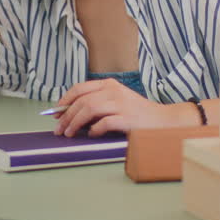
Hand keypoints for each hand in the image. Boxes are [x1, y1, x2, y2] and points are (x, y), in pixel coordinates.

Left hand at [53, 79, 186, 136]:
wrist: (163, 120)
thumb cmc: (137, 113)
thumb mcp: (116, 101)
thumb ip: (97, 103)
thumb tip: (70, 115)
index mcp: (109, 84)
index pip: (79, 88)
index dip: (64, 100)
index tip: (56, 113)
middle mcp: (114, 91)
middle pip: (81, 100)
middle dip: (66, 116)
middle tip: (59, 129)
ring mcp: (121, 104)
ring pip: (89, 109)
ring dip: (75, 123)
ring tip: (69, 134)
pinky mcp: (128, 119)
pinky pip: (103, 123)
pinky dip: (94, 130)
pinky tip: (92, 135)